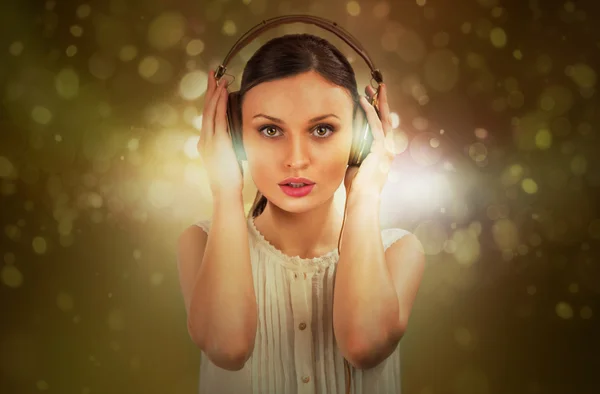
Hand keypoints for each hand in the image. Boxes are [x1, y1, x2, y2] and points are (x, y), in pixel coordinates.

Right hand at [197, 70, 242, 197]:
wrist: (225, 191)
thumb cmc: (230, 178)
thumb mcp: (229, 157)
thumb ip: (230, 145)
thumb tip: (237, 136)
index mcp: (206, 142)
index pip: (208, 115)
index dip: (211, 98)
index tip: (215, 85)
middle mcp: (204, 138)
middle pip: (206, 108)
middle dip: (210, 89)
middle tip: (213, 72)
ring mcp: (209, 140)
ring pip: (210, 110)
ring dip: (216, 92)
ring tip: (221, 77)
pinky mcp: (217, 141)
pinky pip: (218, 117)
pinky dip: (220, 102)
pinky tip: (224, 92)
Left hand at [344, 83, 394, 199]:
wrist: (362, 198)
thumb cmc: (357, 187)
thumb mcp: (355, 165)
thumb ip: (355, 153)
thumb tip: (347, 144)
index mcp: (383, 153)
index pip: (382, 127)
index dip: (378, 112)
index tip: (372, 99)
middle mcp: (389, 149)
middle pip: (387, 119)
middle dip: (381, 101)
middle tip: (376, 86)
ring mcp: (386, 148)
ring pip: (383, 118)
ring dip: (377, 101)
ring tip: (370, 87)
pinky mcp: (381, 148)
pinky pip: (375, 125)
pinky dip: (369, 111)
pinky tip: (363, 101)